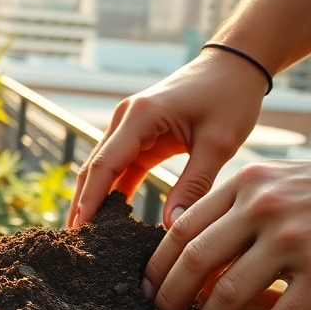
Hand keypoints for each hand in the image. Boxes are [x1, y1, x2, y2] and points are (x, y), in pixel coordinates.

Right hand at [68, 50, 267, 228]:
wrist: (234, 66)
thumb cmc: (230, 98)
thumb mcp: (219, 144)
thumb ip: (194, 185)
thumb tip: (173, 227)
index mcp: (140, 116)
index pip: (104, 164)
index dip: (90, 199)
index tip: (81, 230)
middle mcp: (125, 117)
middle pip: (93, 167)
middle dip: (83, 204)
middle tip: (76, 243)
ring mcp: (129, 125)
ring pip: (102, 168)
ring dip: (95, 199)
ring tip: (89, 236)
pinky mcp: (139, 134)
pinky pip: (120, 166)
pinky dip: (114, 191)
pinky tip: (113, 219)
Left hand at [143, 140, 310, 309]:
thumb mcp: (285, 180)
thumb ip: (243, 207)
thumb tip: (203, 247)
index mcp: (246, 185)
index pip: (181, 229)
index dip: (156, 267)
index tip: (146, 293)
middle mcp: (262, 208)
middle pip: (192, 262)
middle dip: (167, 301)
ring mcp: (295, 241)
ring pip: (227, 295)